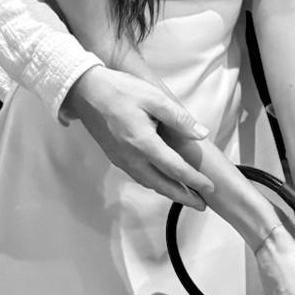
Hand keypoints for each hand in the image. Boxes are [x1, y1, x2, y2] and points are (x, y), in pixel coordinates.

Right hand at [61, 64, 214, 208]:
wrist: (85, 92)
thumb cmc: (120, 90)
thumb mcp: (154, 97)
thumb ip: (179, 118)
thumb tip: (201, 134)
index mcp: (143, 143)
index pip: (175, 169)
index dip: (194, 180)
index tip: (210, 188)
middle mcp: (131, 157)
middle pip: (162, 184)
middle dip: (184, 196)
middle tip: (202, 204)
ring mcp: (121, 160)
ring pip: (149, 183)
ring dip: (169, 191)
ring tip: (186, 195)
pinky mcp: (115, 157)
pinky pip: (139, 176)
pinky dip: (154, 183)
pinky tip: (162, 180)